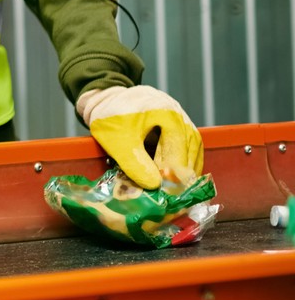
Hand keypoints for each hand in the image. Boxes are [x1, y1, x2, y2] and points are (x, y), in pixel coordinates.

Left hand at [76, 84, 203, 190]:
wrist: (108, 99)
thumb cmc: (111, 117)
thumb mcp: (117, 140)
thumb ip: (134, 161)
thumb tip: (155, 185)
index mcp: (168, 116)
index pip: (177, 154)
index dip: (171, 178)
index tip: (164, 196)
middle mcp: (182, 119)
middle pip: (189, 155)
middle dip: (180, 179)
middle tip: (170, 200)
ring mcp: (184, 123)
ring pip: (193, 155)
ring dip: (184, 174)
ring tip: (172, 193)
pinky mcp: (181, 130)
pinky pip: (188, 152)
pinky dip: (181, 167)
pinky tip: (172, 181)